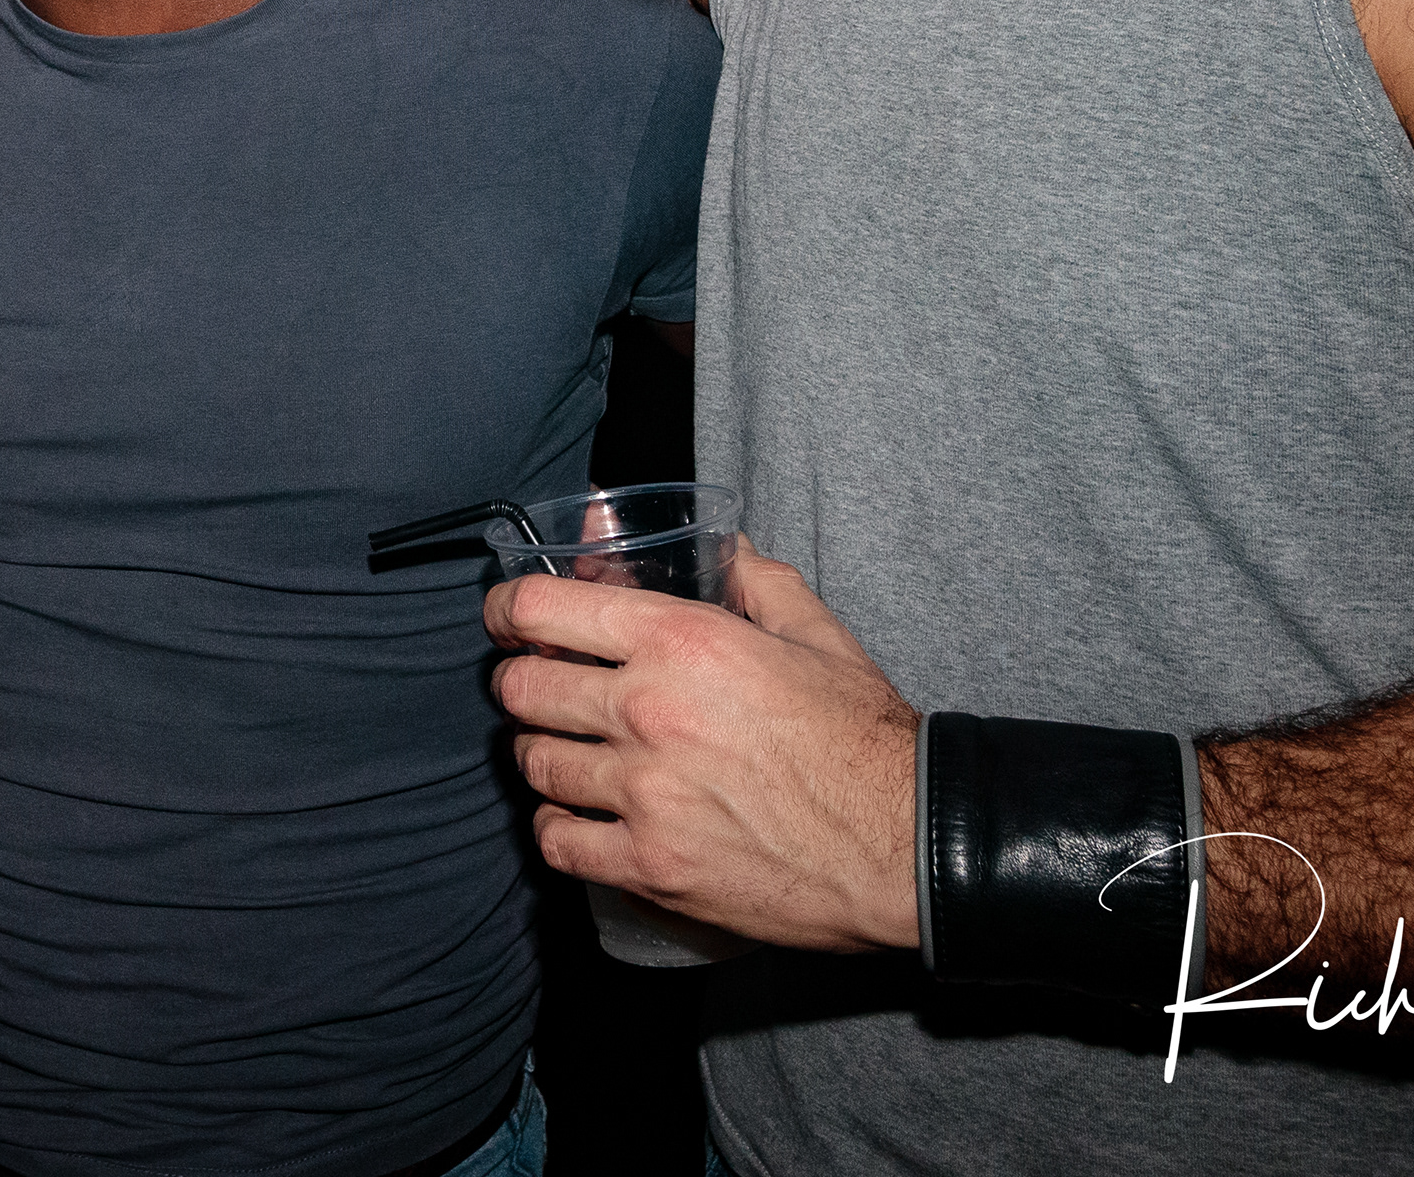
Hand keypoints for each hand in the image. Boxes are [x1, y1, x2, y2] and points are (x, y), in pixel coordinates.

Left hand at [488, 547, 925, 951]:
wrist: (905, 846)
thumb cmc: (864, 740)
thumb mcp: (816, 635)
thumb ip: (757, 580)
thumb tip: (725, 547)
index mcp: (681, 641)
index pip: (542, 610)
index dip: (509, 610)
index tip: (509, 619)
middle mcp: (647, 711)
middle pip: (522, 688)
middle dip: (520, 682)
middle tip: (537, 687)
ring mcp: (642, 794)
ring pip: (534, 764)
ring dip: (541, 752)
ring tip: (566, 751)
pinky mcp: (649, 866)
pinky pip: (557, 842)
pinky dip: (559, 826)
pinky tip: (580, 815)